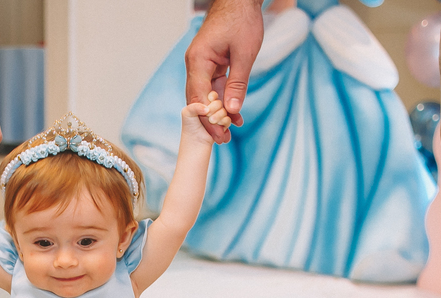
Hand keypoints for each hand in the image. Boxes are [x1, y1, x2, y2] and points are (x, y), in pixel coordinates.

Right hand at [184, 0, 263, 142]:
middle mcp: (195, 64)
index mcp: (198, 60)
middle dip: (210, 121)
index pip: (198, 97)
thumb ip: (237, 83)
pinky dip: (223, 100)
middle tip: (223, 140)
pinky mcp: (211, 64)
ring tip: (230, 132)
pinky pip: (214, 87)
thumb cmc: (241, 20)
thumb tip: (232, 111)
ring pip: (206, 96)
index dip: (207, 119)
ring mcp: (202, 65)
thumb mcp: (244, 54)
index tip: (218, 135)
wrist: (240, 0)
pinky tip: (235, 114)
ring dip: (218, 113)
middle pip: (198, 100)